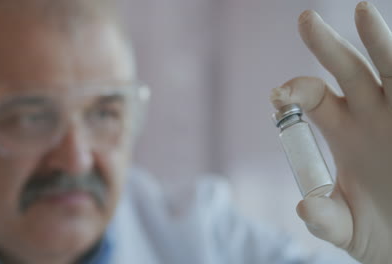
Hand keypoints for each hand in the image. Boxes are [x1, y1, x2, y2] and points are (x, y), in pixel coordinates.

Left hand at [272, 2, 391, 262]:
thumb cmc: (384, 233)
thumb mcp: (350, 230)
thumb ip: (327, 220)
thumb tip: (304, 208)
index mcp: (342, 131)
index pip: (312, 98)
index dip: (293, 92)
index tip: (278, 95)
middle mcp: (370, 114)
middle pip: (346, 71)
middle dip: (327, 46)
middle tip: (305, 20)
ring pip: (389, 68)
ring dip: (378, 41)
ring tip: (362, 12)